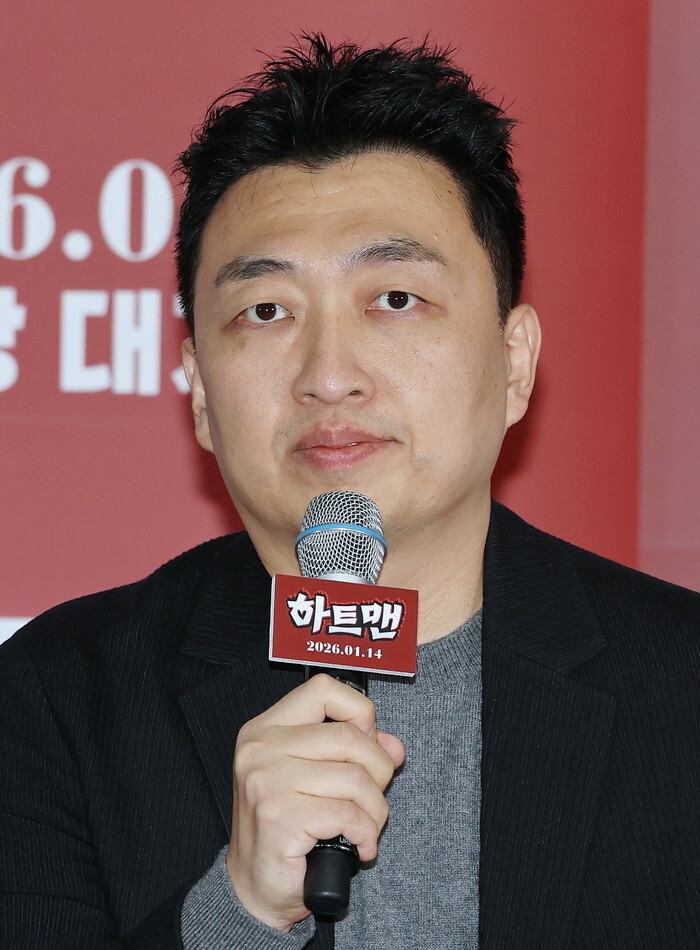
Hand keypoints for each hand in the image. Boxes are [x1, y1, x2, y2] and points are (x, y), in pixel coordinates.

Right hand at [225, 673, 404, 931]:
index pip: (323, 690)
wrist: (253, 889)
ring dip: (375, 810)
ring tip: (366, 827)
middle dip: (379, 771)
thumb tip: (393, 746)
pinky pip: (349, 814)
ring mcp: (267, 781)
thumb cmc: (285, 831)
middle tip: (372, 798)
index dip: (358, 712)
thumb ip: (353, 754)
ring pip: (355, 778)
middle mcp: (261, 748)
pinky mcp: (280, 816)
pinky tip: (360, 846)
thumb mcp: (317, 780)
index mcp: (266, 729)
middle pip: (350, 737)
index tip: (367, 743)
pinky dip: (366, 833)